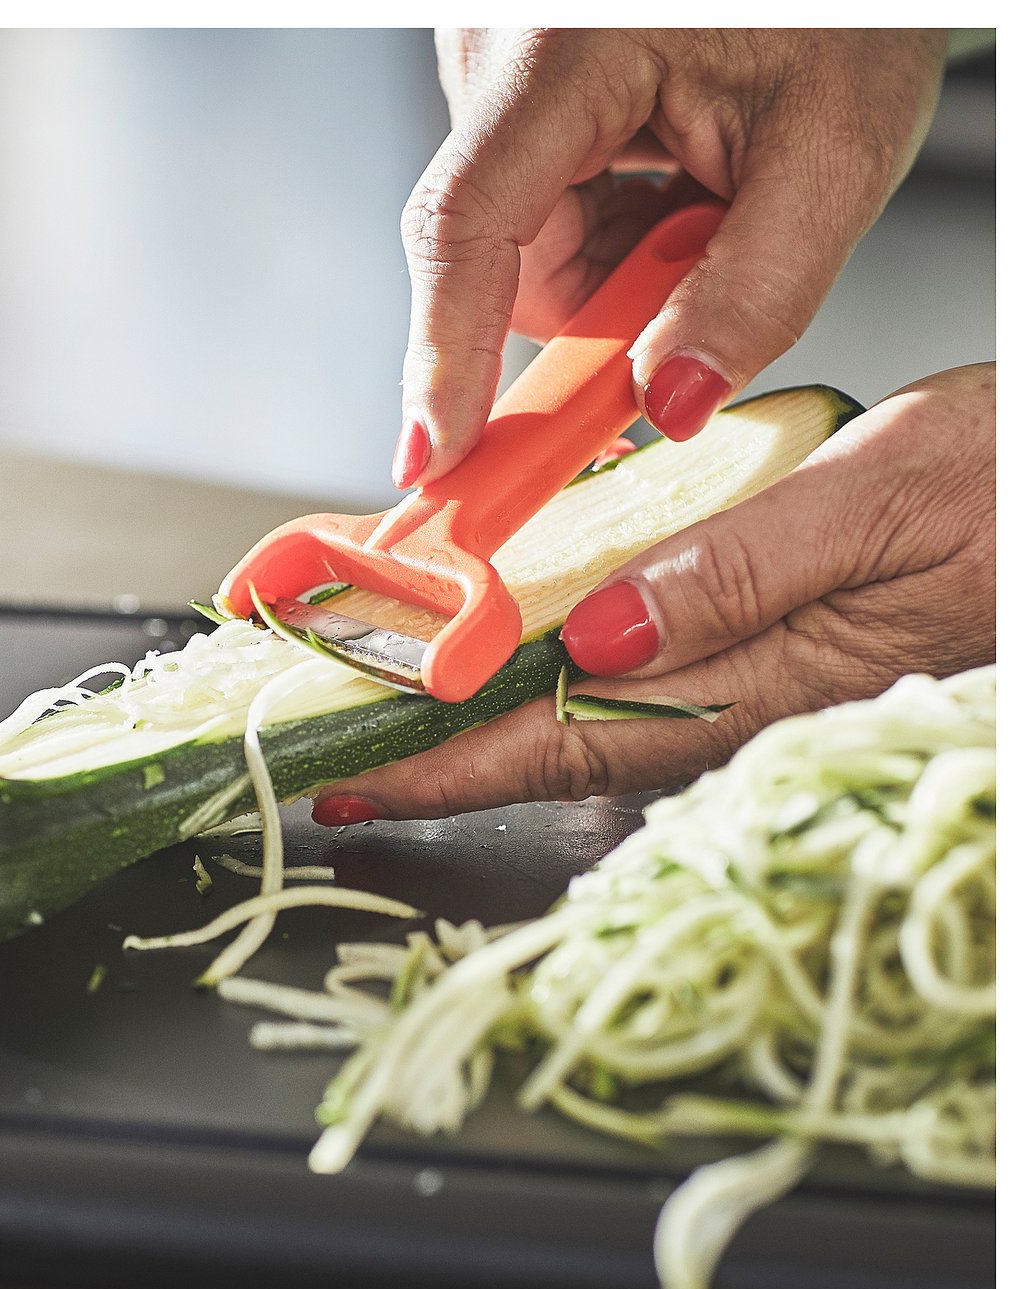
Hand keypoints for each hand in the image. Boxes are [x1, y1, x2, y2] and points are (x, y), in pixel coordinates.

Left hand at [318, 364, 994, 821]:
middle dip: (439, 749)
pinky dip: (551, 659)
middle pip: (554, 741)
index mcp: (759, 674)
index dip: (449, 767)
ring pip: (586, 710)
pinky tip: (514, 640)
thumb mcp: (880, 501)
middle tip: (339, 742)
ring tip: (392, 692)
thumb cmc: (1010, 499)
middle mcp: (741, 694)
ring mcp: (751, 677)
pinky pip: (636, 669)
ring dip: (483, 708)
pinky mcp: (766, 645)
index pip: (564, 742)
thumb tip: (600, 632)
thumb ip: (740, 572)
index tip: (355, 783)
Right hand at [392, 28, 947, 487]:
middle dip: (593, 309)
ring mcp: (500, 75)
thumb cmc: (847, 10)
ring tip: (701, 202)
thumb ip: (757, 291)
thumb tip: (670, 407)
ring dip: (609, 274)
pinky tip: (669, 188)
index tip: (438, 457)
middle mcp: (503, 53)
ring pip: (519, 254)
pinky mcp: (513, 100)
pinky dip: (606, 241)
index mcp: (563, 46)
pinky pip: (535, 224)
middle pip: (496, 258)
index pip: (466, 223)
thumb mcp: (834, 147)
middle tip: (694, 286)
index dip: (445, 356)